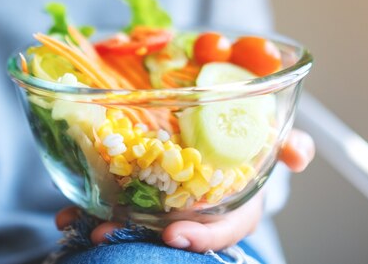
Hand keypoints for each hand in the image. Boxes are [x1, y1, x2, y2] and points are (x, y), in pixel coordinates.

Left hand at [56, 128, 314, 252]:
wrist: (215, 129)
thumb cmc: (244, 142)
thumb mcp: (268, 140)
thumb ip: (286, 144)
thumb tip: (300, 154)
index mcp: (230, 204)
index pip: (222, 232)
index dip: (201, 239)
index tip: (174, 238)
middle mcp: (194, 211)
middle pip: (165, 233)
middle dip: (135, 236)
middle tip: (104, 233)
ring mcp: (163, 204)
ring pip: (133, 224)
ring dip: (103, 225)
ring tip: (75, 222)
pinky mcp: (138, 192)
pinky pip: (113, 207)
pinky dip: (87, 210)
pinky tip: (66, 212)